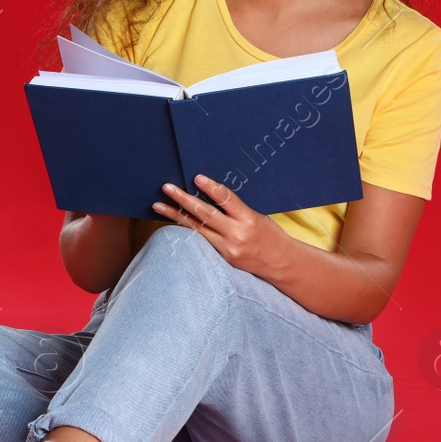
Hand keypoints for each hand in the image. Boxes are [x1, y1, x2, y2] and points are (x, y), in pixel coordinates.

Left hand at [153, 174, 286, 277]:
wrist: (282, 264)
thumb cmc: (271, 235)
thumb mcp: (258, 216)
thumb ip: (236, 208)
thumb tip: (210, 193)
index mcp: (249, 220)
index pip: (227, 200)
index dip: (211, 187)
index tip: (196, 177)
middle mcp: (237, 235)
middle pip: (205, 214)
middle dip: (183, 200)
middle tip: (167, 187)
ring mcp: (227, 249)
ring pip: (196, 229)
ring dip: (175, 215)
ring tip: (158, 205)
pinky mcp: (222, 258)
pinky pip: (200, 240)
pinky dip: (186, 229)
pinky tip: (172, 221)